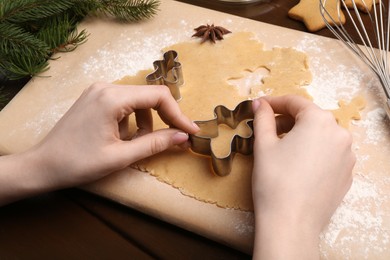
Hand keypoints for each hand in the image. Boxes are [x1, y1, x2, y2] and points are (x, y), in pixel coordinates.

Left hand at [0, 83, 198, 204]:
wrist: (42, 166)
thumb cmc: (78, 163)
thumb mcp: (121, 156)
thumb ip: (155, 144)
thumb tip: (184, 137)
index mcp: (112, 98)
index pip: (158, 97)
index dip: (178, 115)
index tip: (190, 133)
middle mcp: (106, 87)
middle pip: (148, 97)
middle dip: (162, 119)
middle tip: (170, 140)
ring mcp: (98, 90)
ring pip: (137, 102)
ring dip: (144, 123)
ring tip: (133, 144)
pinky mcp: (94, 98)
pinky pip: (123, 104)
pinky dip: (130, 121)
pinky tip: (120, 138)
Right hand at [251, 95, 354, 258]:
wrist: (290, 222)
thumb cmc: (275, 181)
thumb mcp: (264, 144)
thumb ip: (263, 118)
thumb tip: (260, 105)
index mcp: (319, 121)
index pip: (295, 102)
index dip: (274, 102)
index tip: (260, 107)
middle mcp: (339, 135)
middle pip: (310, 118)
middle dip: (288, 120)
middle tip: (267, 128)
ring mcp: (347, 156)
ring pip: (321, 136)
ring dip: (301, 135)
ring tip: (281, 148)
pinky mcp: (346, 174)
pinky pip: (328, 154)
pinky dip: (313, 152)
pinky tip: (297, 164)